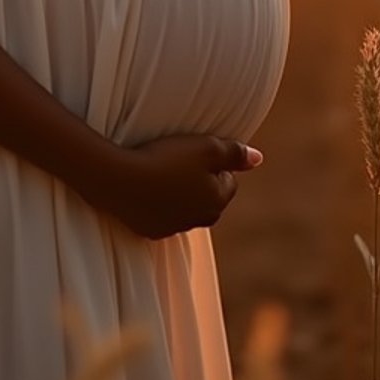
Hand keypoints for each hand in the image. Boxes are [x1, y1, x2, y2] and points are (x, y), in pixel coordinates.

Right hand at [95, 134, 263, 238]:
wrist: (121, 180)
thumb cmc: (166, 158)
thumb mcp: (206, 147)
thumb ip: (235, 152)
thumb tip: (258, 158)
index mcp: (217, 200)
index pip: (228, 181)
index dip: (213, 163)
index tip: (194, 152)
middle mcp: (201, 219)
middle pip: (208, 197)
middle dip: (199, 181)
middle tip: (177, 160)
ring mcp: (175, 228)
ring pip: (185, 208)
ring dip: (179, 193)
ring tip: (159, 171)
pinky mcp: (152, 232)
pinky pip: (162, 216)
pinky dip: (158, 204)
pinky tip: (146, 188)